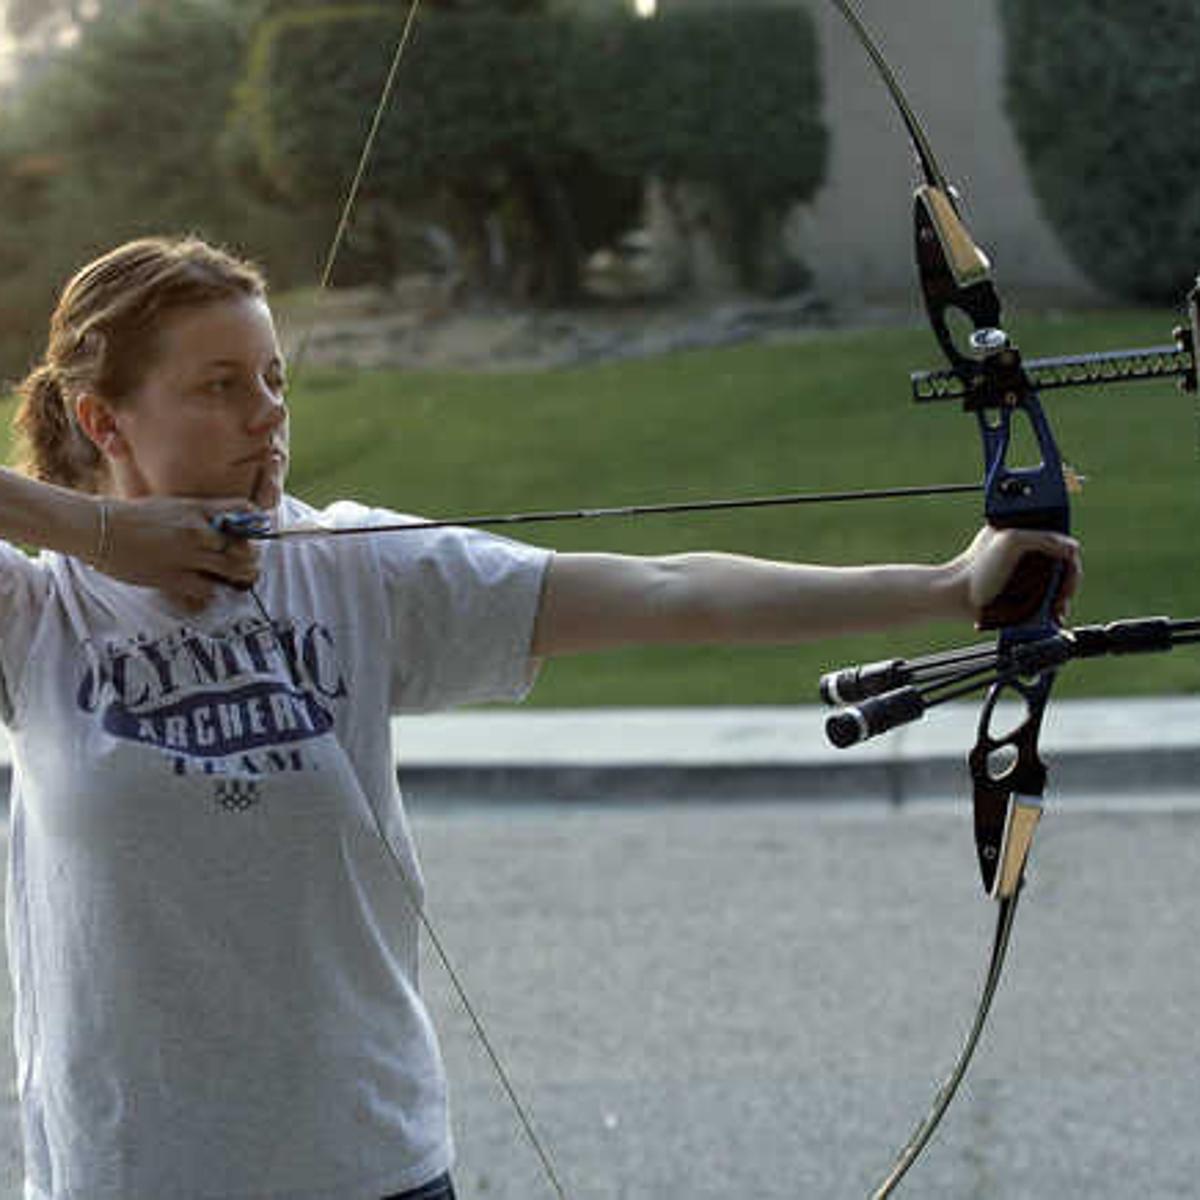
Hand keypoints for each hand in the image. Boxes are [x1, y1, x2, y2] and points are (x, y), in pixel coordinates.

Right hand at [88, 496, 262, 611]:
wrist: (98, 528)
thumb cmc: (131, 516)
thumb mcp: (171, 506)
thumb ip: (197, 516)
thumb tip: (219, 528)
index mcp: (197, 509)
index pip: (244, 509)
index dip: (256, 522)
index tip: (256, 532)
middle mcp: (197, 531)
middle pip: (245, 546)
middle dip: (250, 556)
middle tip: (247, 563)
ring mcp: (187, 555)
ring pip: (233, 569)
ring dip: (239, 576)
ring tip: (236, 578)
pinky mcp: (174, 577)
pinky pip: (207, 589)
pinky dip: (210, 591)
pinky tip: (205, 588)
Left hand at [949, 526, 1081, 626]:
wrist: (955, 597)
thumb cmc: (977, 567)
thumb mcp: (1011, 541)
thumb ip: (1044, 537)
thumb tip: (1072, 547)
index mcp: (1026, 535)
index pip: (1063, 544)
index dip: (1070, 559)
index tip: (1069, 572)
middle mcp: (1028, 555)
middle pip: (1063, 569)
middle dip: (1067, 583)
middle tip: (1062, 597)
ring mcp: (1025, 577)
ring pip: (1057, 588)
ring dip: (1061, 599)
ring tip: (1056, 610)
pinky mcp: (1020, 597)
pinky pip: (1046, 604)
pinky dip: (1052, 610)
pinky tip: (1053, 616)